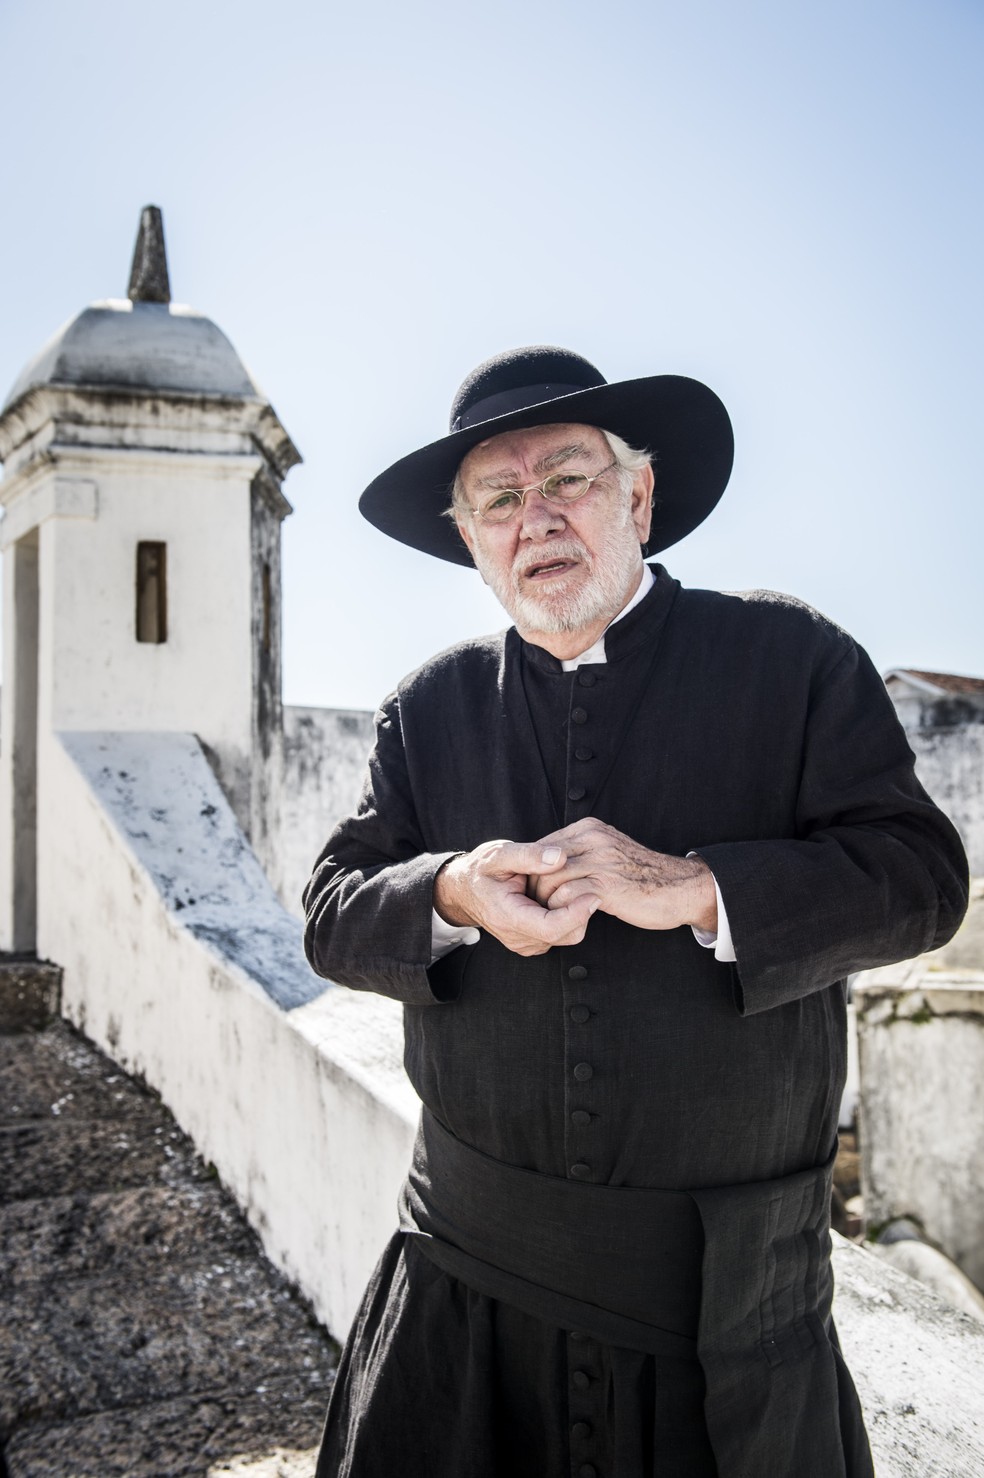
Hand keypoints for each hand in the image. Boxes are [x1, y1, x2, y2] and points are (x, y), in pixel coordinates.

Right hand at [434, 840, 599, 956]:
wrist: (465, 890)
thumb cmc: (482, 870)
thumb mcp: (500, 854)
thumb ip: (529, 855)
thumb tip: (560, 857)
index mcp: (508, 917)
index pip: (551, 927)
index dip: (576, 913)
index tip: (593, 893)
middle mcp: (518, 938)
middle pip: (566, 934)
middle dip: (581, 911)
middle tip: (585, 883)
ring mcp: (526, 944)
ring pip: (568, 936)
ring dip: (576, 913)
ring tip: (568, 887)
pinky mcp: (534, 943)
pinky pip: (562, 935)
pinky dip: (569, 917)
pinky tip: (561, 896)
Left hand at [530, 818, 717, 932]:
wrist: (681, 887)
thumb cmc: (642, 876)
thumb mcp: (609, 852)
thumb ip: (582, 852)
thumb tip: (548, 864)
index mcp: (590, 829)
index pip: (543, 846)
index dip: (533, 871)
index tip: (535, 890)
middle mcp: (593, 839)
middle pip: (540, 860)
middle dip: (533, 886)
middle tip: (536, 905)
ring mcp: (600, 861)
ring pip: (549, 878)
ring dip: (544, 901)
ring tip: (549, 914)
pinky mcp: (607, 885)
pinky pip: (566, 896)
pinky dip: (560, 910)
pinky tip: (567, 918)